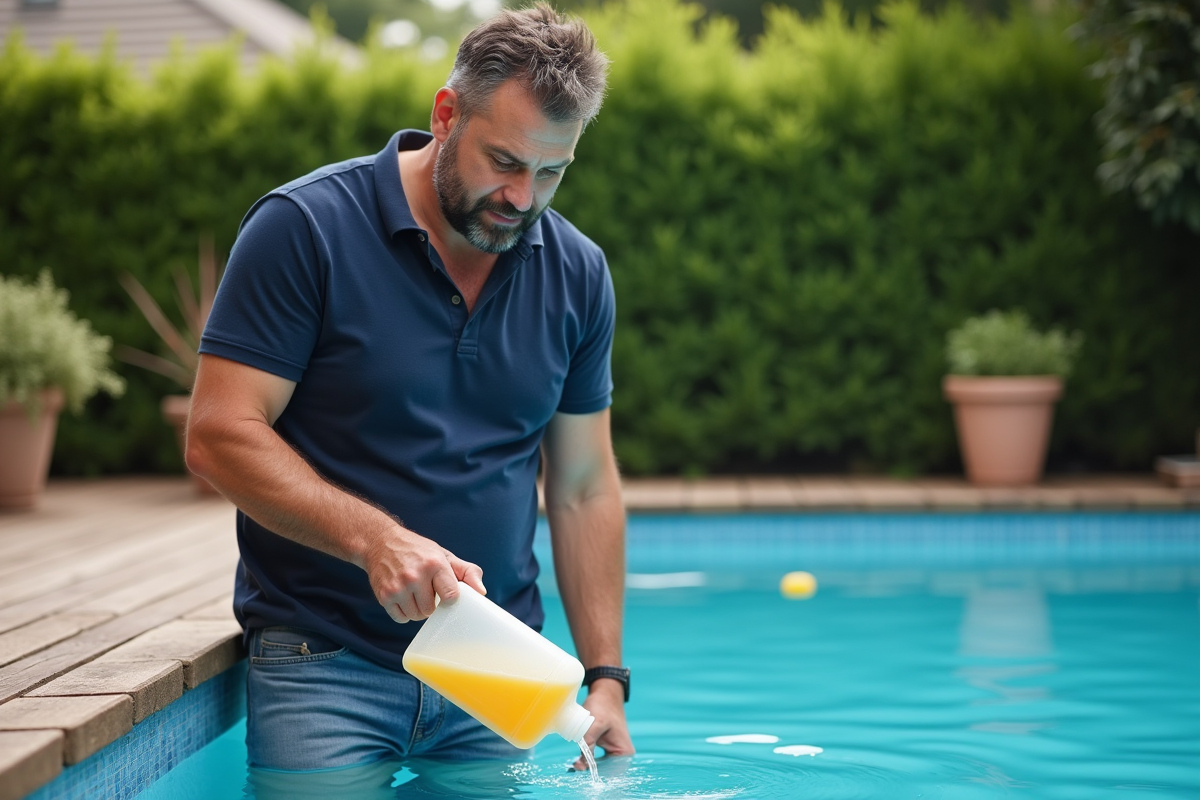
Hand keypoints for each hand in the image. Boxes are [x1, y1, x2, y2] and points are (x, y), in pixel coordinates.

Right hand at [362, 525, 485, 622]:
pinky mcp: (384, 596)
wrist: (381, 542)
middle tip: (425, 590)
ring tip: (414, 593)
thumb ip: (467, 572)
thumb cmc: (417, 551)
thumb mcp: (444, 555)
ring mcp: (398, 587)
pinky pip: (401, 618)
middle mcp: (415, 576)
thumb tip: (481, 592)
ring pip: (416, 616)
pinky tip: (403, 597)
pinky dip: (403, 613)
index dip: (449, 599)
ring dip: (417, 609)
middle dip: (430, 603)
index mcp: (435, 564)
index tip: (445, 594)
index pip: (451, 596)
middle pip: (431, 610)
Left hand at [572, 679, 633, 770]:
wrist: (604, 694)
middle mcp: (621, 755)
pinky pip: (596, 760)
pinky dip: (587, 761)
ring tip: (575, 764)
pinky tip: (578, 760)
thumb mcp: (596, 723)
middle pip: (604, 771)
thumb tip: (581, 764)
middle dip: (589, 771)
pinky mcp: (606, 749)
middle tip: (574, 766)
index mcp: (624, 752)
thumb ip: (589, 742)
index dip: (594, 773)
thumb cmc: (603, 706)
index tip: (579, 768)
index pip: (610, 771)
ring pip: (599, 767)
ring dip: (587, 766)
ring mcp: (614, 753)